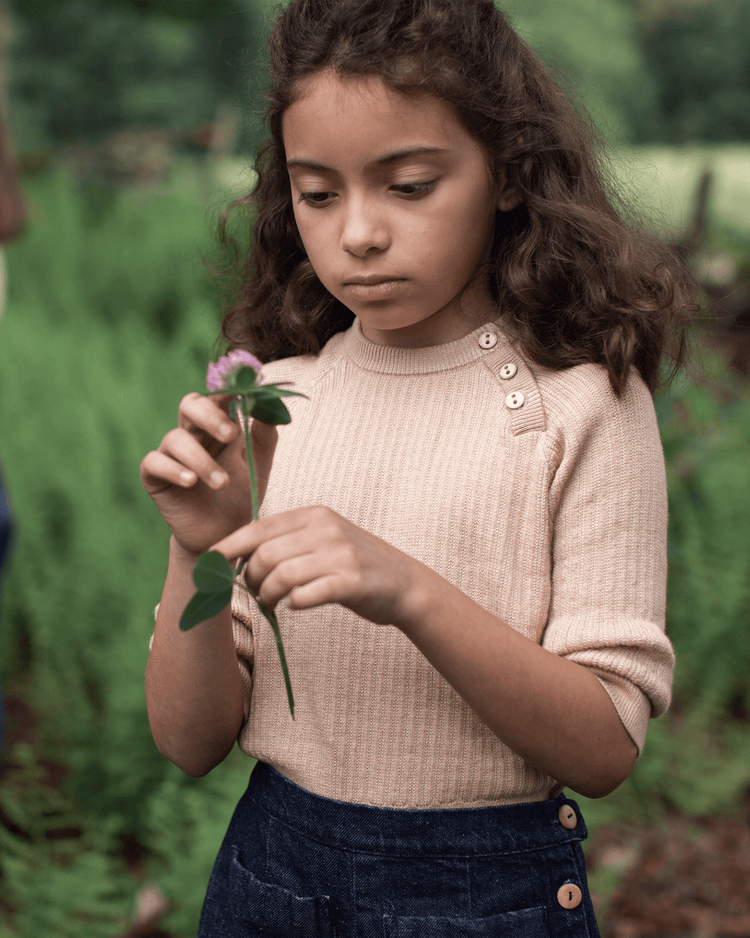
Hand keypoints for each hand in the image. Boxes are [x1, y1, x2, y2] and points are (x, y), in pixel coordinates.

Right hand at [140, 392, 277, 557]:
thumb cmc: (241, 494)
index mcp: (217, 425)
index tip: (242, 391)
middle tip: (230, 435)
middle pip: (190, 404)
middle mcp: (192, 433)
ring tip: (221, 483)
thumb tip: (273, 405)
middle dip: (209, 415)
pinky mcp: (154, 476)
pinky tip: (190, 482)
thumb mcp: (258, 465)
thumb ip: (264, 435)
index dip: (226, 389)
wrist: (224, 534)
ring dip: (201, 459)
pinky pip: (154, 462)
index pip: (217, 396)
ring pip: (176, 438)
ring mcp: (171, 453)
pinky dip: (173, 470)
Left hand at [210, 505, 423, 625]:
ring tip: (271, 603)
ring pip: (281, 575)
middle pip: (265, 554)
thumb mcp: (324, 539)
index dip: (230, 547)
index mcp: (315, 515)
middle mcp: (326, 529)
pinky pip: (305, 595)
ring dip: (267, 595)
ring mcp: (340, 554)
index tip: (211, 565)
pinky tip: (296, 606)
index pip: (259, 528)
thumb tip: (239, 558)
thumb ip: (289, 542)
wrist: (405, 584)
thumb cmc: (356, 565)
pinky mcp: (350, 582)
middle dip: (250, 579)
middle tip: (255, 593)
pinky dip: (293, 604)